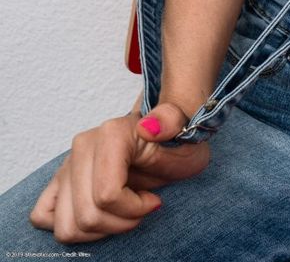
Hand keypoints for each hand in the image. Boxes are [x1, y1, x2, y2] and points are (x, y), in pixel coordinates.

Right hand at [28, 100, 209, 243]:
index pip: (107, 195)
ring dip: (99, 230)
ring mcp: (68, 163)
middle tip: (141, 208)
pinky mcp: (59, 180)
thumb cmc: (175, 142)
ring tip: (122, 211)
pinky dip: (74, 227)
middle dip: (120, 223)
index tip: (154, 200)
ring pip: (67, 225)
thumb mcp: (186, 133)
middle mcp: (83, 144)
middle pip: (87, 216)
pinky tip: (100, 213)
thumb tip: (148, 127)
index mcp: (111, 132)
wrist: (165, 138)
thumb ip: (172, 119)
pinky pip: (44, 216)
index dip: (134, 208)